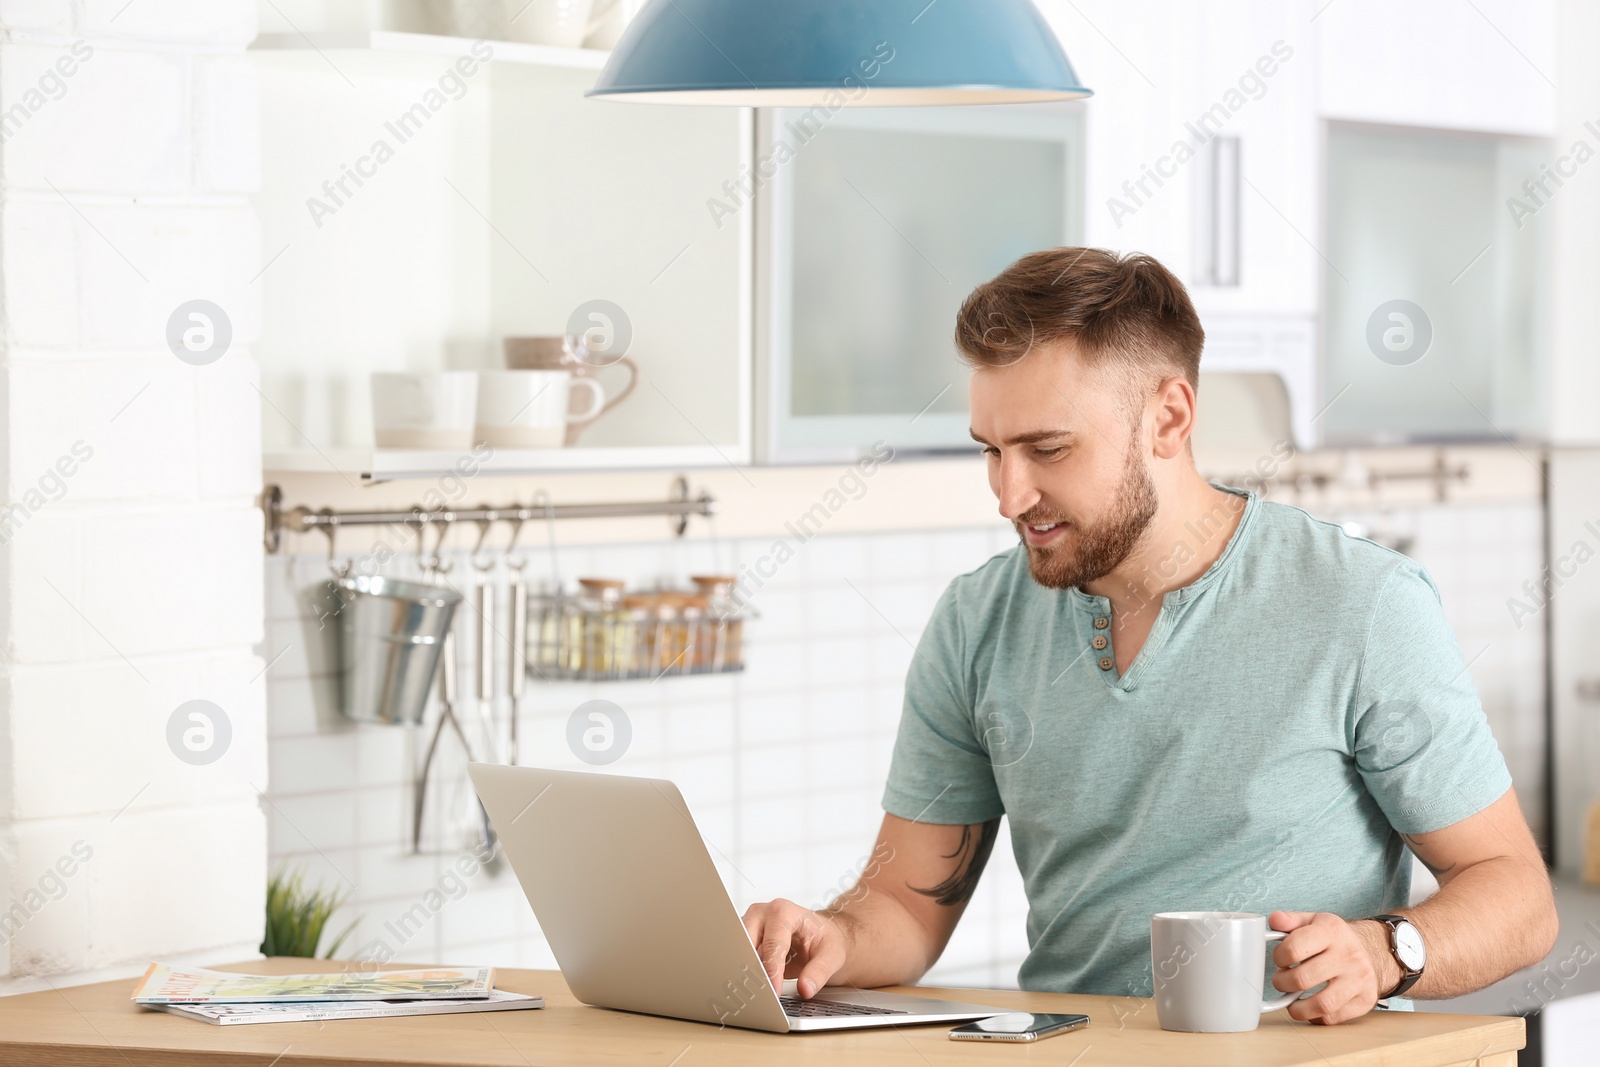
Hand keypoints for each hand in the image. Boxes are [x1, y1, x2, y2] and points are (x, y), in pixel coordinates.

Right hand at [740, 898, 850, 998]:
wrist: (821, 936)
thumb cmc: (825, 939)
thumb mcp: (832, 955)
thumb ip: (819, 972)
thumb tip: (805, 988)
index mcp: (784, 911)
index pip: (772, 943)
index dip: (772, 970)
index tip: (774, 991)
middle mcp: (763, 914)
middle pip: (747, 942)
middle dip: (751, 967)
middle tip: (759, 992)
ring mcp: (751, 924)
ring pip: (738, 948)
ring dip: (744, 969)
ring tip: (754, 991)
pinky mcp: (745, 937)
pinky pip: (738, 954)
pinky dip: (743, 970)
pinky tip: (751, 985)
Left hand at [1268, 911, 1399, 1024]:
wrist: (1369, 950)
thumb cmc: (1332, 938)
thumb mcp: (1312, 920)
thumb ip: (1289, 920)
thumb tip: (1274, 920)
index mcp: (1332, 930)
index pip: (1294, 948)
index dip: (1278, 957)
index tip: (1279, 960)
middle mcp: (1349, 954)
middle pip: (1303, 979)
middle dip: (1282, 983)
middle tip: (1281, 981)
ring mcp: (1360, 979)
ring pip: (1322, 1004)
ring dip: (1298, 1007)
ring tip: (1291, 1000)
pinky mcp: (1366, 1000)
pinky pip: (1334, 1017)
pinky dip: (1315, 1016)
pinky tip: (1310, 1006)